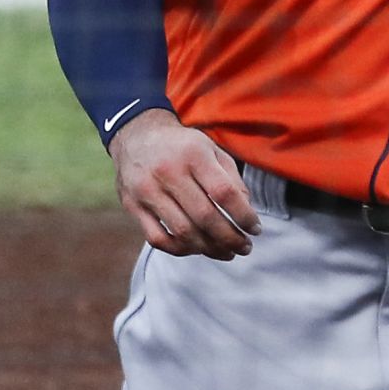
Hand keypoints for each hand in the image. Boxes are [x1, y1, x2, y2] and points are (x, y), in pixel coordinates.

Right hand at [110, 109, 260, 260]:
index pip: (224, 192)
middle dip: (229, 238)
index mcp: (194, 154)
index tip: (255, 228)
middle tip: (245, 247)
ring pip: (182, 232)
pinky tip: (197, 249)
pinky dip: (180, 250)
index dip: (243, 215)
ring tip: (227, 253)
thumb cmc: (183, 146)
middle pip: (204, 216)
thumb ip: (231, 178)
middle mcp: (169, 172)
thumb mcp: (211, 149)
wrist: (137, 136)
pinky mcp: (133, 207)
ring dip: (209, 249)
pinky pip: (157, 238)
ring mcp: (147, 191)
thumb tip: (247, 211)